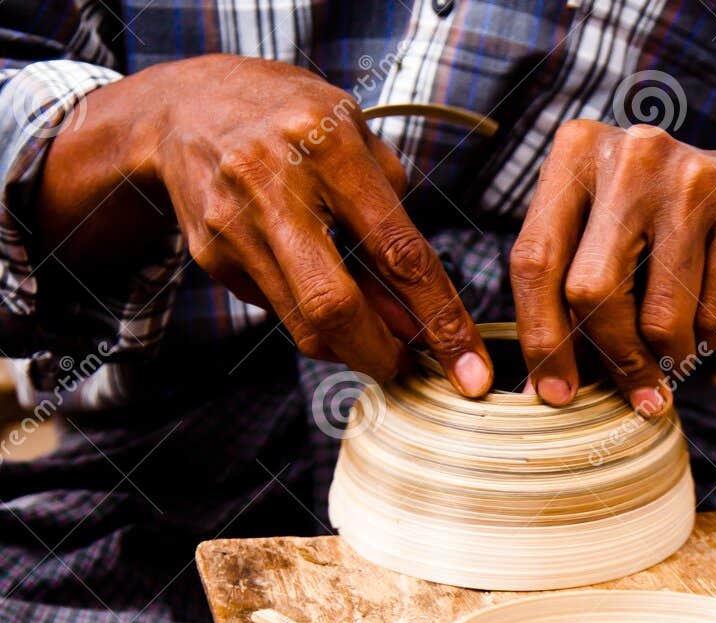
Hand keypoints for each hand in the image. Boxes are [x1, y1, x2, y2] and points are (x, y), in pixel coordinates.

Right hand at [38, 55, 490, 393]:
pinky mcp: (210, 255)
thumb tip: (416, 323)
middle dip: (383, 356)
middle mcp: (271, 184)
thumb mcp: (361, 145)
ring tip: (379, 342)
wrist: (188, 102)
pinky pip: (278, 311)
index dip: (440, 320)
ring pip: (303, 324)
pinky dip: (313, 321)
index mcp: (329, 147)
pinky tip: (326, 298)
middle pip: (333, 306)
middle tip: (411, 370)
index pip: (399, 253)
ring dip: (352, 349)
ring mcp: (232, 224)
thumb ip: (394, 229)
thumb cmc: (301, 125)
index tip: (472, 371)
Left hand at [511, 121, 715, 412]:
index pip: (535, 259)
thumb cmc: (666, 227)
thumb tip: (543, 388)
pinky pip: (711, 315)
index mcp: (577, 151)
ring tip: (674, 350)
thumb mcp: (607, 234)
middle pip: (592, 290)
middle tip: (633, 391)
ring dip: (666, 356)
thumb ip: (569, 289)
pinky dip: (706, 340)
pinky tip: (708, 320)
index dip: (541, 337)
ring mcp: (692, 177)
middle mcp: (631, 154)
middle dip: (612, 356)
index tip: (552, 393)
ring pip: (658, 317)